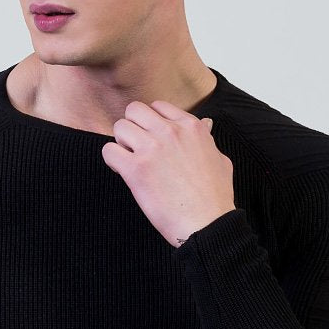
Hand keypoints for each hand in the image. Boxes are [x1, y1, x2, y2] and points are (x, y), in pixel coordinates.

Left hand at [100, 102, 235, 246]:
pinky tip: (122, 172)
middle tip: (136, 147)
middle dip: (132, 127)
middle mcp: (170, 131)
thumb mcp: (219, 159)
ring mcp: (151, 148)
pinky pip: (108, 151)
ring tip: (129, 160)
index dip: (150, 121)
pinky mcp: (135, 169)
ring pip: (119, 127)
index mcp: (191, 126)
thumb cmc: (215, 196)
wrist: (207, 222)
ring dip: (121, 143)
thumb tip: (206, 123)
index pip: (158, 106)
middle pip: (134, 110)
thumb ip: (206, 138)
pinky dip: (112, 160)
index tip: (152, 139)